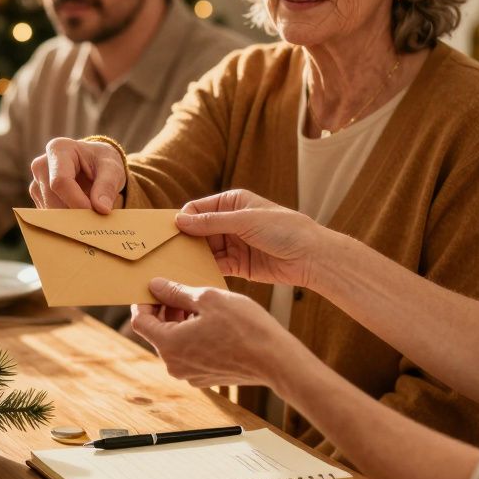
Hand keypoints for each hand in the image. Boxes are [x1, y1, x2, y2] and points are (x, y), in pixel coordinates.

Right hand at [28, 137, 124, 213]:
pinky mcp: (39, 198)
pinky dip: (66, 222)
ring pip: (49, 211)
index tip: (94, 213)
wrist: (94, 164)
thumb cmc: (102, 162)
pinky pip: (49, 217)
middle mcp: (41, 165)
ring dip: (70, 220)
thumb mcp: (112, 168)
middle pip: (53, 199)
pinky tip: (80, 220)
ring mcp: (37, 183)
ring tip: (90, 220)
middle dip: (74, 214)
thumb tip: (102, 209)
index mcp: (58, 149)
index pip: (61, 181)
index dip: (76, 201)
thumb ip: (107, 185)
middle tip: (95, 223)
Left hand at [131, 278, 291, 387]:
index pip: (140, 321)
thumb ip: (176, 292)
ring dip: (179, 322)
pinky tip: (212, 322)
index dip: (144, 302)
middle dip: (164, 310)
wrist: (276, 360)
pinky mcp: (205, 377)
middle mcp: (174, 365)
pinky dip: (192, 336)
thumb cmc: (244, 327)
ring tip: (200, 304)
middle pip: (156, 332)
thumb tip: (155, 285)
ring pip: (174, 343)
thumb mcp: (208, 298)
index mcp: (169, 345)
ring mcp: (190, 374)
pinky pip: (189, 353)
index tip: (154, 289)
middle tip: (181, 291)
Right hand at [174, 189, 329, 289]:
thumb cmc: (283, 229)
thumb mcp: (245, 220)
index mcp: (232, 203)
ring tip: (177, 266)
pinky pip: (215, 266)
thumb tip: (180, 220)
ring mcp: (233, 244)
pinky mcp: (238, 265)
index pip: (198, 209)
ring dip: (193, 257)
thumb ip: (211, 222)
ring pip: (204, 250)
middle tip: (168, 252)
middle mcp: (230, 223)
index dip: (184, 219)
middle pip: (198, 231)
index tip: (170, 233)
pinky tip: (193, 275)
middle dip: (185, 240)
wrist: (310, 256)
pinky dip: (205, 270)